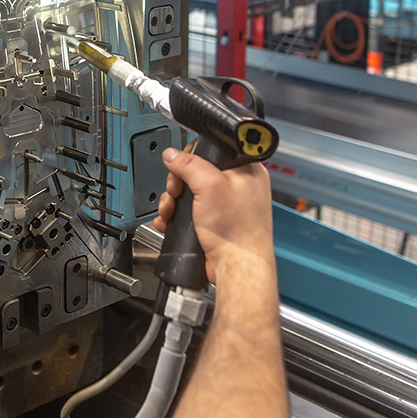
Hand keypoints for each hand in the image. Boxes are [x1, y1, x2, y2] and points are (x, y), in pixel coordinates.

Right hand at [155, 148, 274, 284]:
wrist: (237, 267)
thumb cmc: (238, 231)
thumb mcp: (210, 186)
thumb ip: (189, 165)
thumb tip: (172, 154)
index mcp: (246, 170)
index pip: (213, 150)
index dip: (192, 157)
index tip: (181, 169)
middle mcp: (238, 186)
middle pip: (196, 172)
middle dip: (178, 184)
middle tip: (175, 193)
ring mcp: (226, 205)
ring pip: (190, 193)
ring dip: (173, 202)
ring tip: (170, 211)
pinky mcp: (215, 222)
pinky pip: (190, 212)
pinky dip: (177, 216)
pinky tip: (170, 221)